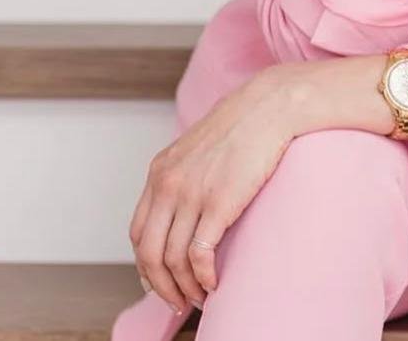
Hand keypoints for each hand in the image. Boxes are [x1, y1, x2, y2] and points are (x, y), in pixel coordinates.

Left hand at [128, 65, 304, 314]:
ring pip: (173, 260)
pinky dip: (203, 277)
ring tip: (200, 297)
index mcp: (160, 171)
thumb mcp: (198, 146)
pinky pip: (199, 255)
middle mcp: (168, 184)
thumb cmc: (243, 124)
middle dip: (160, 286)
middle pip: (149, 253)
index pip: (138, 233)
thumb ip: (184, 174)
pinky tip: (214, 283)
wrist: (269, 106)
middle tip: (178, 301)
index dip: (146, 265)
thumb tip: (186, 206)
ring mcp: (192, 194)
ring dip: (184, 287)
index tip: (160, 281)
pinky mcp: (219, 203)